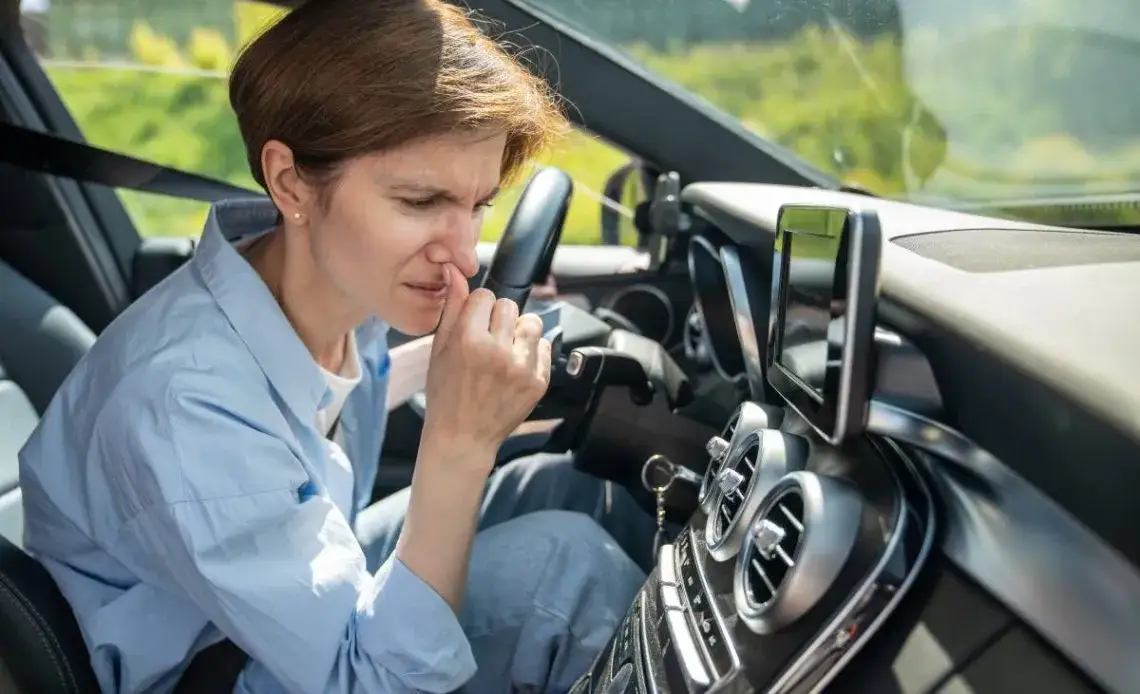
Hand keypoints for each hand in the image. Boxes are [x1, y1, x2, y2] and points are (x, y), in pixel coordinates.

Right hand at [422, 264, 551, 464]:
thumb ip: (452, 308)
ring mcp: (522, 368)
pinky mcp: (539, 381)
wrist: (462, 437)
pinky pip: (545, 347)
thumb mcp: (438, 350)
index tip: (474, 324)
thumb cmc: (445, 394)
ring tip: (505, 351)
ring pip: (531, 323)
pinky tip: (514, 367)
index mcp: (469, 340)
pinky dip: (532, 353)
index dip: (478, 309)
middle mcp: (498, 351)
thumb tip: (455, 272)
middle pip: (509, 306)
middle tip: (488, 340)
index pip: (485, 296)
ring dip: (519, 332)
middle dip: (498, 318)